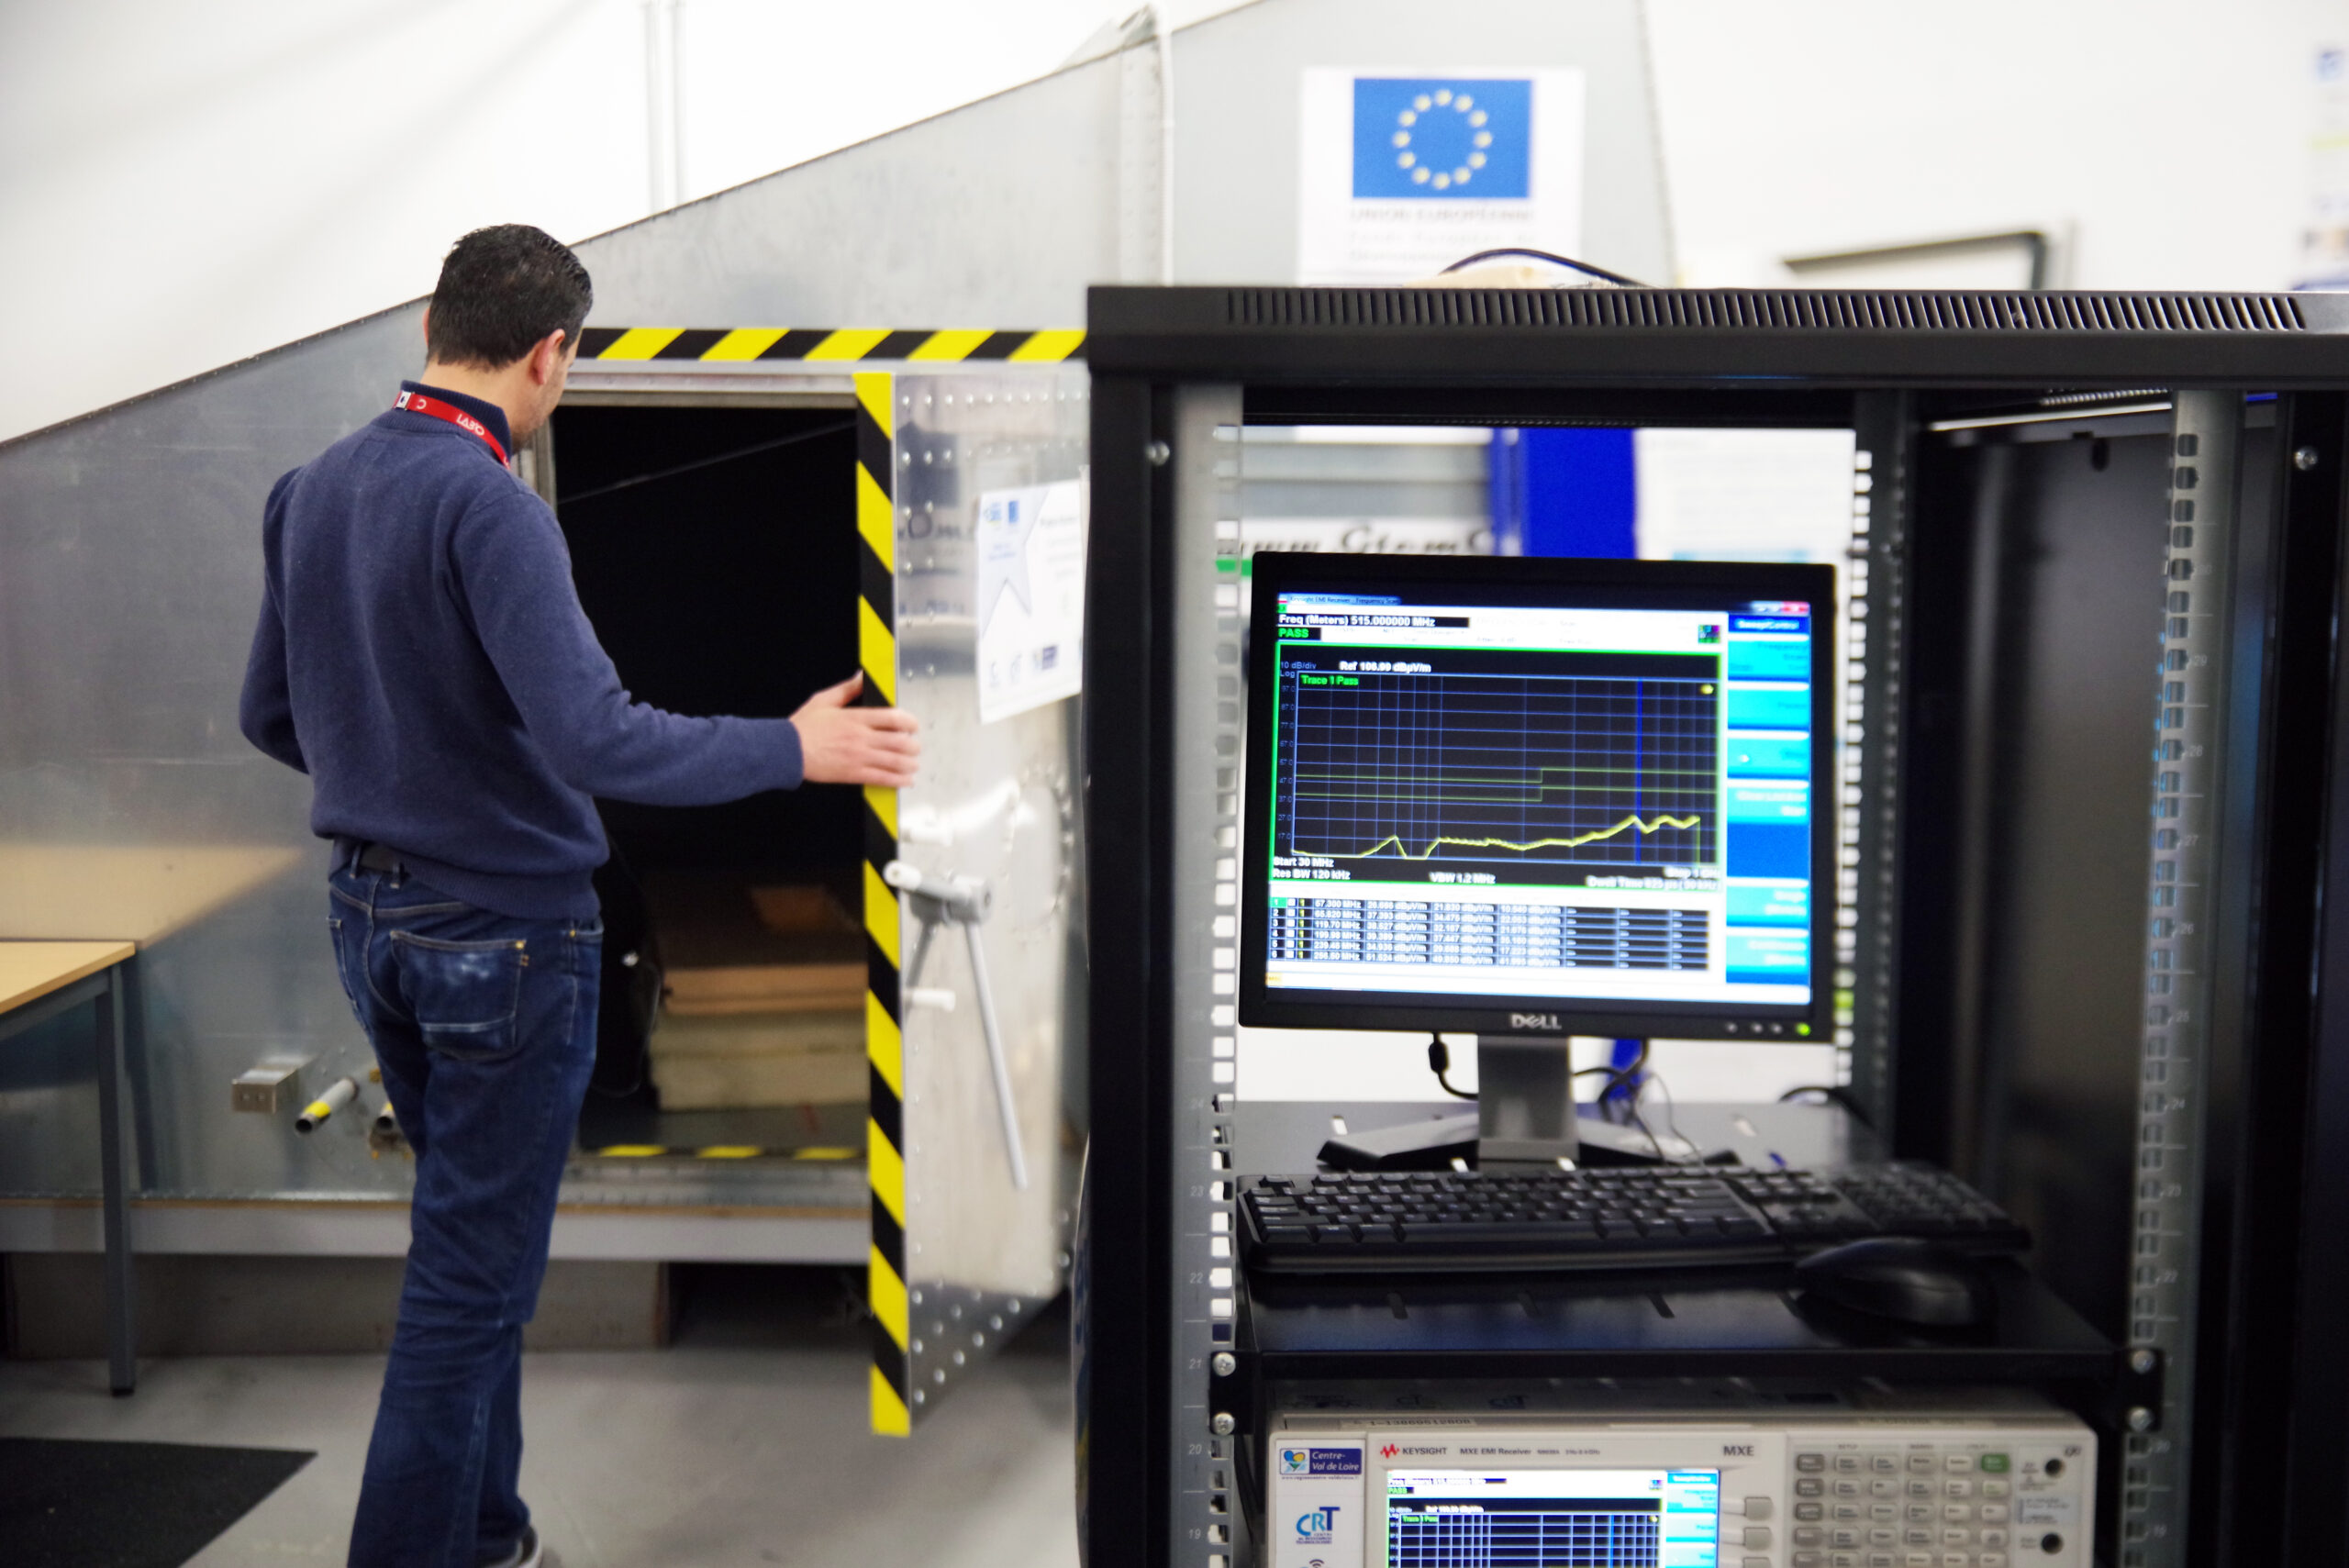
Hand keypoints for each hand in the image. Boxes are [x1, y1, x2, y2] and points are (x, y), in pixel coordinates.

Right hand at [790, 672, 919, 786]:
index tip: (912, 725)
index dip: (910, 722)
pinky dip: (898, 781)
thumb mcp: (824, 700)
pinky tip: (904, 780)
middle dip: (913, 745)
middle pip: (900, 741)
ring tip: (912, 764)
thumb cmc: (803, 728)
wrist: (786, 751)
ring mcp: (859, 757)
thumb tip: (862, 676)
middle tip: (914, 746)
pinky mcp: (853, 774)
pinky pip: (883, 778)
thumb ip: (848, 688)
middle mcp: (861, 738)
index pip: (894, 718)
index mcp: (856, 718)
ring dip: (910, 764)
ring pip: (895, 761)